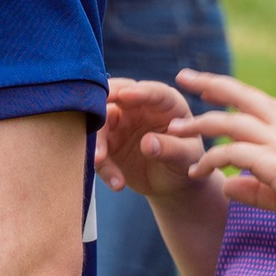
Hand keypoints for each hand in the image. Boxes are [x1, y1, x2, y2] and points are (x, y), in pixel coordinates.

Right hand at [97, 77, 213, 204]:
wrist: (172, 183)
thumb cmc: (186, 163)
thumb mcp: (186, 157)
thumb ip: (171, 148)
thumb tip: (148, 142)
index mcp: (166, 103)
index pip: (153, 92)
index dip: (139, 91)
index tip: (124, 95)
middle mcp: (140, 106)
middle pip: (117, 95)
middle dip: (102, 101)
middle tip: (89, 110)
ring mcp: (121, 122)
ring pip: (101, 122)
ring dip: (97, 140)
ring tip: (100, 161)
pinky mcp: (108, 141)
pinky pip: (97, 148)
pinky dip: (101, 165)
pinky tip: (117, 184)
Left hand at [169, 70, 275, 237]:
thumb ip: (256, 189)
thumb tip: (227, 186)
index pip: (257, 101)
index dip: (230, 91)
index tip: (205, 84)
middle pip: (242, 96)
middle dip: (211, 84)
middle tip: (183, 76)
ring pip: (231, 122)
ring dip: (199, 124)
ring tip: (174, 130)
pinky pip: (233, 153)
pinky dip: (211, 159)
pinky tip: (197, 170)